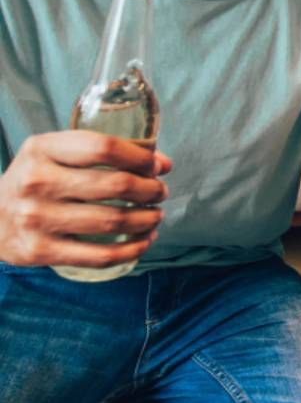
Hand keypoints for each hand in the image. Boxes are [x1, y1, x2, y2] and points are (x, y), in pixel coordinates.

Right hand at [0, 131, 170, 269]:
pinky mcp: (40, 251)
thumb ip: (102, 151)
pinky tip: (144, 241)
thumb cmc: (36, 179)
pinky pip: (99, 255)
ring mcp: (36, 219)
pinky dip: (131, 249)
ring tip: (155, 215)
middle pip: (115, 184)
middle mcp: (37, 182)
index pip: (104, 147)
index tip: (158, 166)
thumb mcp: (56, 153)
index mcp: (42, 149)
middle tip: (160, 192)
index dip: (140, 157)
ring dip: (146, 219)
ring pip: (112, 220)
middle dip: (150, 189)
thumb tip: (162, 163)